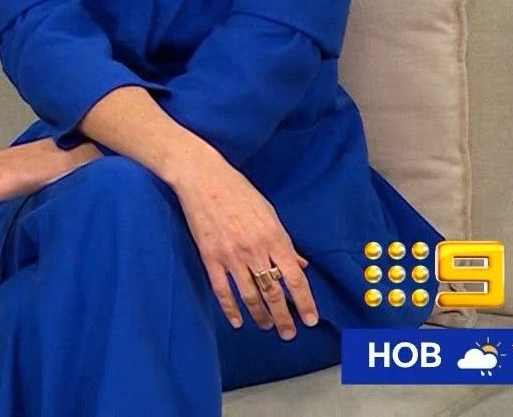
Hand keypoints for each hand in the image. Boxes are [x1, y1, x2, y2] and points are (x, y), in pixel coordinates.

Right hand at [167, 152, 318, 338]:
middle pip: (274, 293)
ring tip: (266, 327)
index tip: (310, 319)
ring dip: (260, 316)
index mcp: (274, 237)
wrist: (202, 178)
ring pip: (250, 296)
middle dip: (284, 317)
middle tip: (289, 333)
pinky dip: (230, 309)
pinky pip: (222, 290)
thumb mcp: (269, 213)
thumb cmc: (238, 191)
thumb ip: (285, 243)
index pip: (295, 278)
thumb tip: (300, 265)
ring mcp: (231, 255)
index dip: (305, 302)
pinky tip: (237, 321)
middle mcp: (255, 250)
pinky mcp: (210, 257)